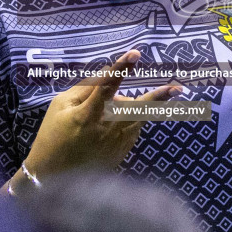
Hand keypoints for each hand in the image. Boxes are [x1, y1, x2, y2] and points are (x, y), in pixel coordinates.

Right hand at [23, 50, 182, 176]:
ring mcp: (117, 143)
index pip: (106, 86)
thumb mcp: (59, 106)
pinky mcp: (122, 151)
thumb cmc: (53, 135)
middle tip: (178, 87)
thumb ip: (84, 89)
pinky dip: (132, 118)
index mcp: (88, 114)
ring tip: (173, 91)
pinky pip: (134, 128)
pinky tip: (121, 117)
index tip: (134, 54)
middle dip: (159, 97)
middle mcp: (107, 129)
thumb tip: (108, 75)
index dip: (120, 68)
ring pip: (140, 118)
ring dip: (152, 105)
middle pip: (137, 108)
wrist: (54, 177)